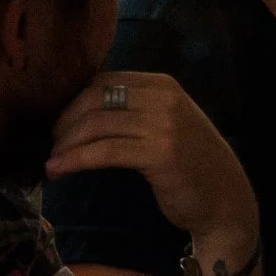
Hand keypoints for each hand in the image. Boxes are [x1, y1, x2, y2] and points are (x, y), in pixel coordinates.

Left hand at [48, 72, 258, 255]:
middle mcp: (164, 97)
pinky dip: (75, 160)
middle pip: (95, 98)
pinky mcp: (160, 152)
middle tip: (52, 146)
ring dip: (65, 144)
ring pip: (97, 124)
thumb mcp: (164, 123)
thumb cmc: (189, 162)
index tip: (58, 126)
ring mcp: (164, 123)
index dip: (72, 102)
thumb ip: (133, 111)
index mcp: (163, 84)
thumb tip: (77, 112)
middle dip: (64, 122)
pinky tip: (58, 171)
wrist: (223, 194)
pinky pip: (106, 151)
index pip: (103, 81)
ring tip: (52, 162)